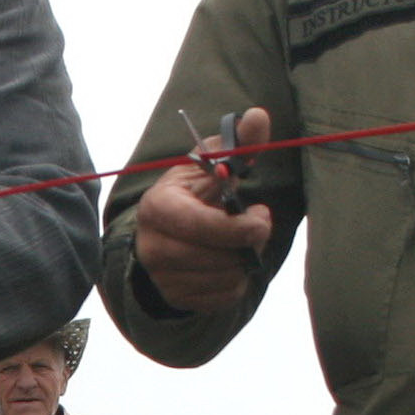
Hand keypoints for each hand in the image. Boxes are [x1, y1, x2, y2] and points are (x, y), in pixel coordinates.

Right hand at [133, 105, 276, 311]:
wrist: (166, 232)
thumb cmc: (194, 193)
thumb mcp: (211, 165)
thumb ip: (238, 144)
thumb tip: (258, 116)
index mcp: (158, 207)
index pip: (202, 226)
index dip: (241, 226)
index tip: (261, 214)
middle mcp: (153, 246)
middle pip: (219, 256)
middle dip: (248, 242)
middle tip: (255, 227)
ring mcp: (163, 277)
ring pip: (225, 278)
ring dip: (244, 261)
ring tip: (238, 243)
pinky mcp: (178, 298)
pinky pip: (224, 298)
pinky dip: (238, 281)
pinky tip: (230, 262)